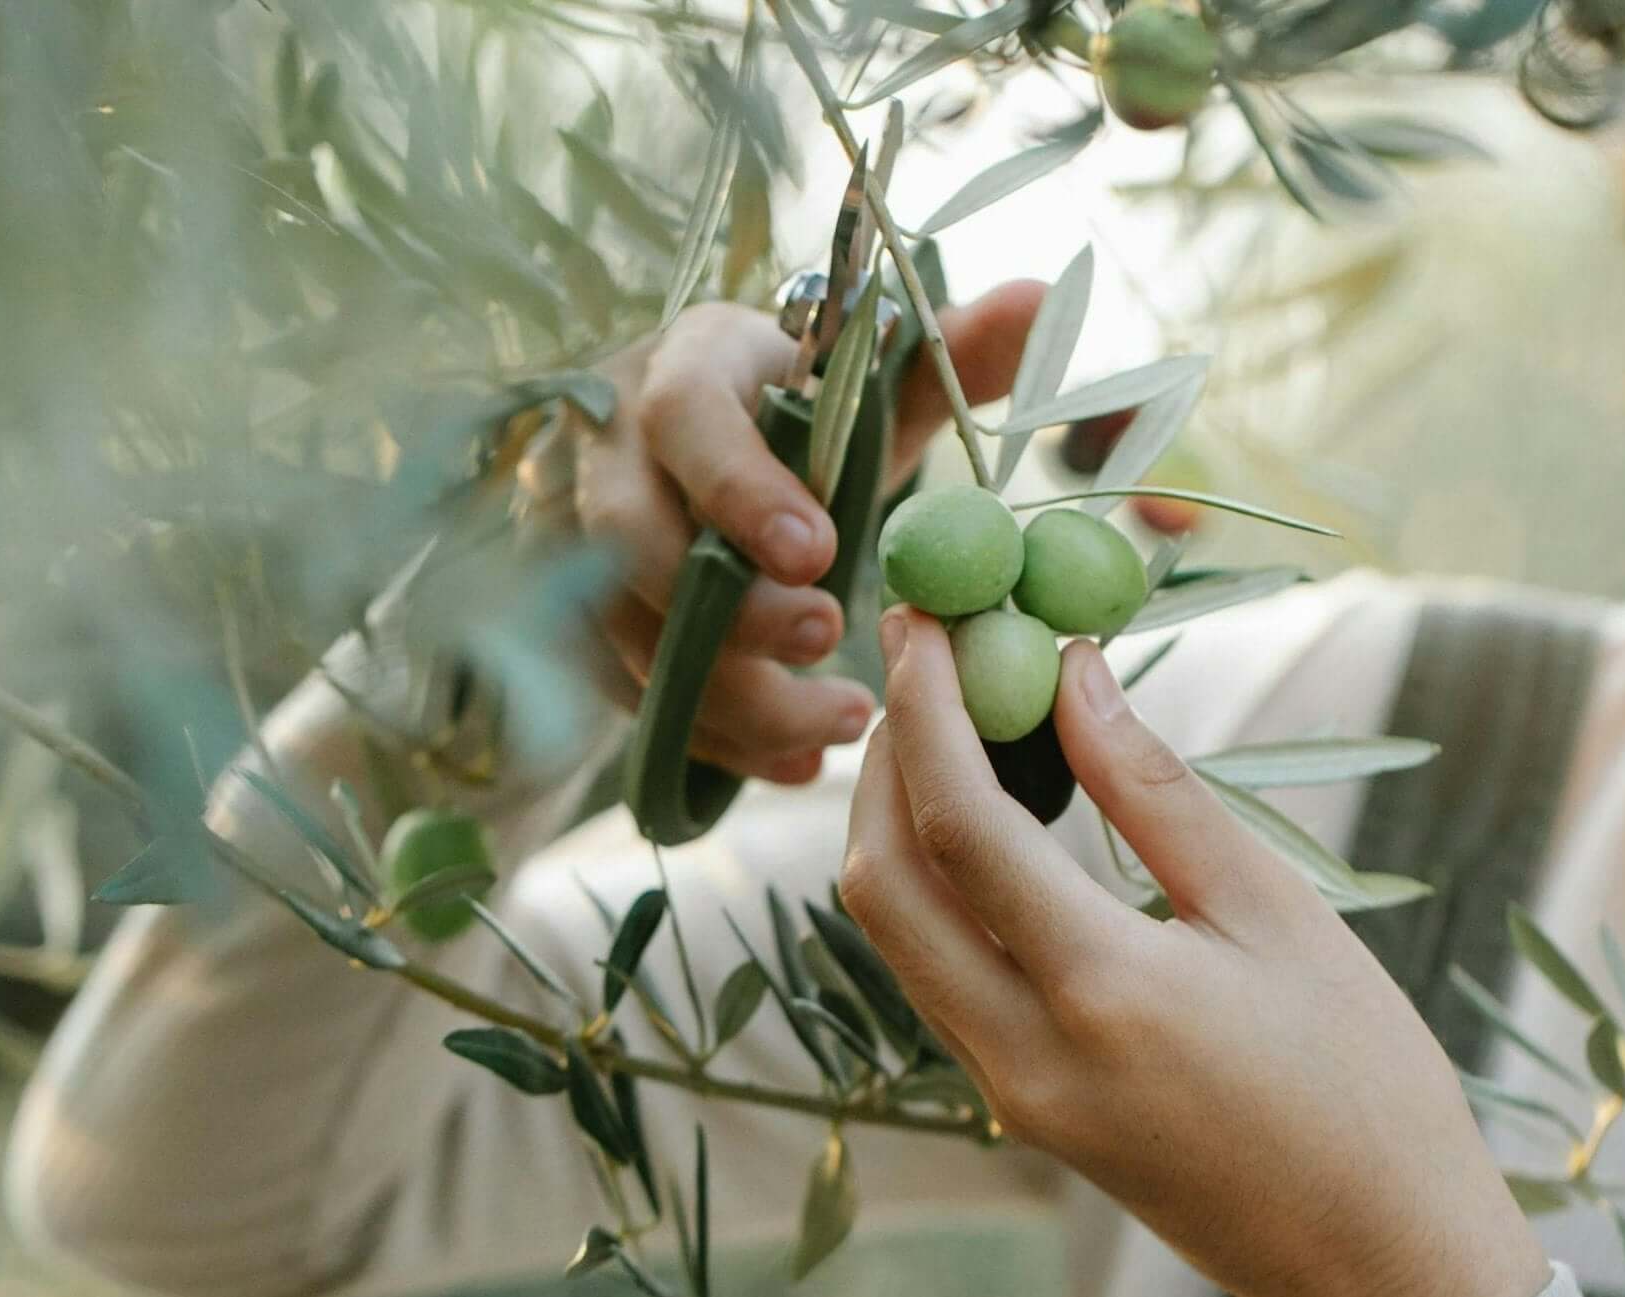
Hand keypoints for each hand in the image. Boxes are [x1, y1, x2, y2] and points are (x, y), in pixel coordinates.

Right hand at [558, 286, 1041, 785]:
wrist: (721, 445)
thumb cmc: (805, 410)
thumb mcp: (876, 379)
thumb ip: (957, 350)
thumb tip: (1043, 296)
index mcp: (686, 366)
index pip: (682, 417)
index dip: (740, 489)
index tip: (821, 553)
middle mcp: (612, 450)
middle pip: (629, 539)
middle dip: (727, 608)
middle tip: (827, 639)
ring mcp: (581, 542)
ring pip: (625, 633)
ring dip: (731, 694)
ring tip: (842, 723)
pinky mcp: (587, 619)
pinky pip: (631, 695)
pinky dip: (717, 739)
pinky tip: (797, 763)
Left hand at [840, 607, 1550, 1296]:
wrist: (1376, 1264)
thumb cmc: (1364, 1084)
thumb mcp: (1277, 917)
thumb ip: (1157, 792)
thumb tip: (1074, 675)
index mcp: (1101, 994)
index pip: (959, 827)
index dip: (926, 710)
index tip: (924, 620)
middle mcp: (1023, 1052)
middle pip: (882, 883)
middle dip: (883, 760)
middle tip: (922, 664)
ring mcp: (1008, 1093)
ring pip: (894, 935)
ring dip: (896, 821)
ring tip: (948, 723)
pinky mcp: (1018, 1108)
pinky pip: (934, 977)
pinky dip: (933, 886)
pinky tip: (981, 823)